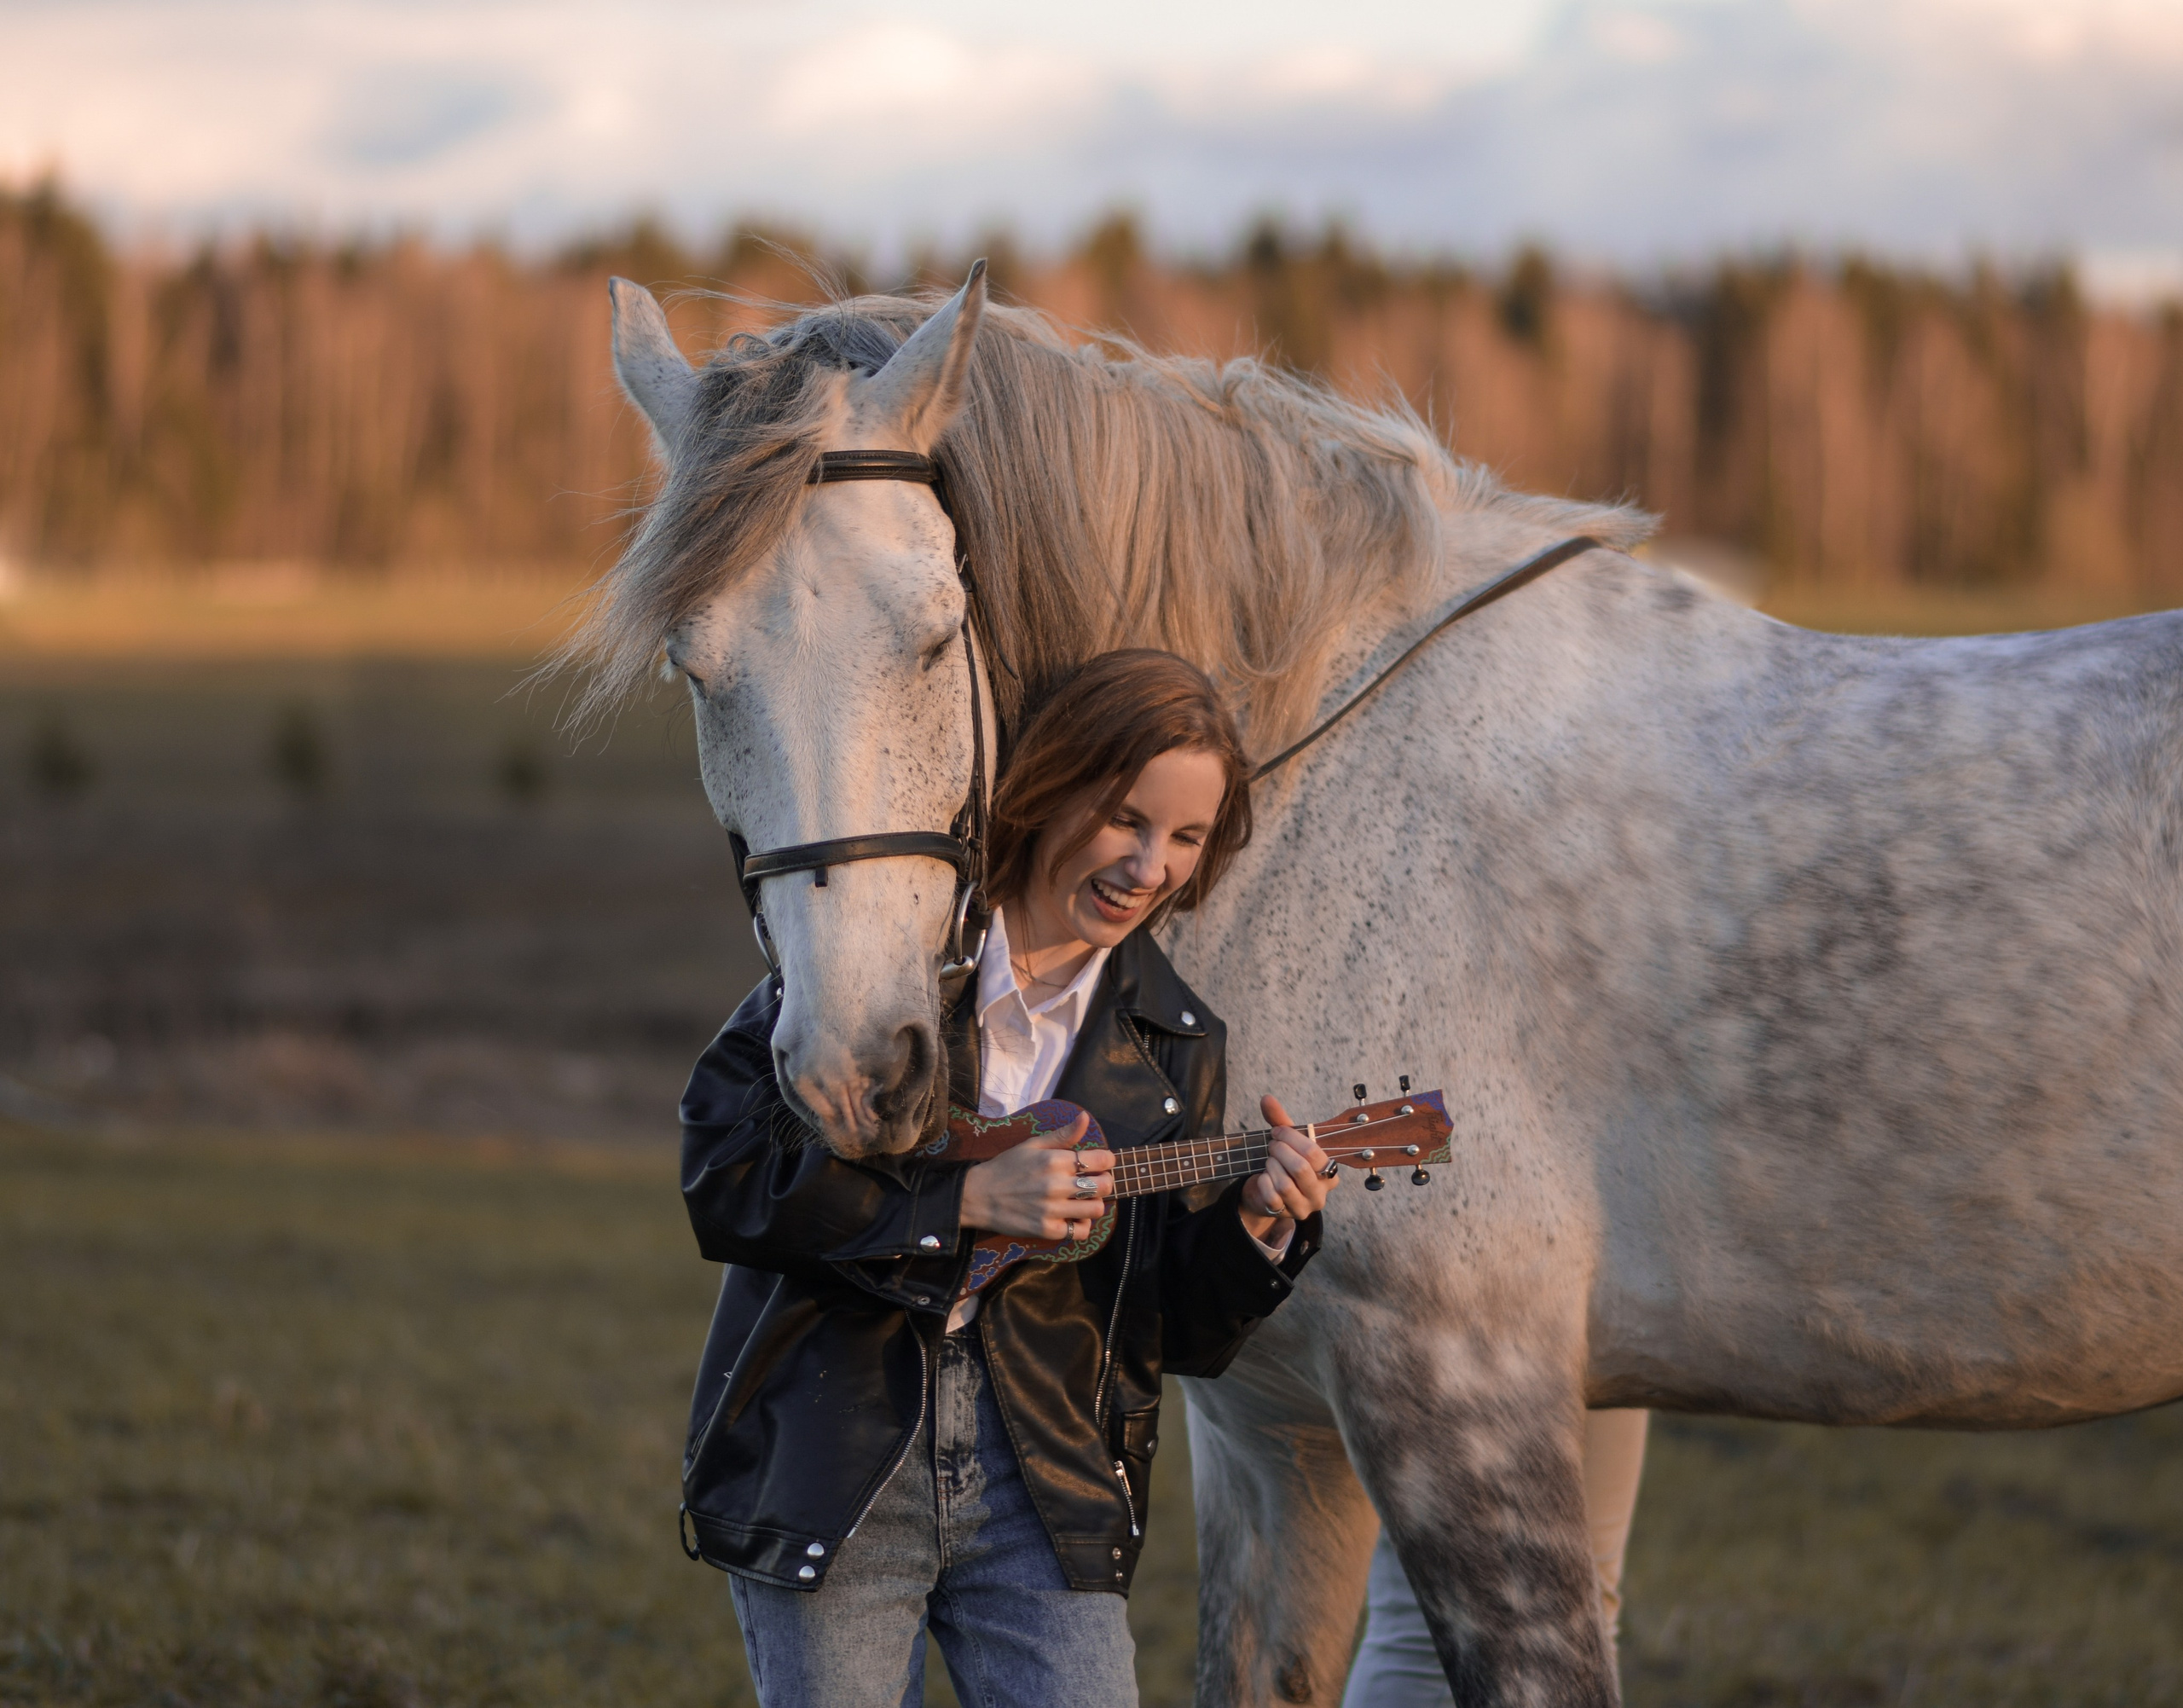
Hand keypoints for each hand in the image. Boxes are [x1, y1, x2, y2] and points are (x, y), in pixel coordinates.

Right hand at [959, 1113, 1116, 1240]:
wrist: (978, 1196)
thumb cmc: (1006, 1167)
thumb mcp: (1032, 1144)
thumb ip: (1062, 1135)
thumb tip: (1085, 1117)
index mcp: (1054, 1160)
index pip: (1101, 1160)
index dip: (1107, 1160)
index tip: (1102, 1162)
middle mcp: (1056, 1184)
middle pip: (1104, 1186)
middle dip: (1105, 1182)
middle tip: (1095, 1182)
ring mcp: (1052, 1209)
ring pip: (1096, 1209)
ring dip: (1094, 1204)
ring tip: (1083, 1200)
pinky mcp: (1046, 1229)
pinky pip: (1081, 1232)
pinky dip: (1081, 1225)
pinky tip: (1073, 1217)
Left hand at [1238, 1094, 1336, 1246]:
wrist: (1264, 1190)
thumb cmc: (1282, 1163)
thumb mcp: (1285, 1142)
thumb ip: (1279, 1121)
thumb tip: (1266, 1098)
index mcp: (1330, 1172)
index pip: (1313, 1152)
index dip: (1291, 1138)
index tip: (1276, 1132)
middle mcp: (1321, 1193)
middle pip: (1300, 1168)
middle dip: (1280, 1152)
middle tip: (1271, 1146)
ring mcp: (1304, 1207)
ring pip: (1285, 1183)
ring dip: (1271, 1167)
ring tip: (1269, 1162)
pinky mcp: (1286, 1215)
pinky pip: (1272, 1197)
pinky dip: (1263, 1182)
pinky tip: (1263, 1177)